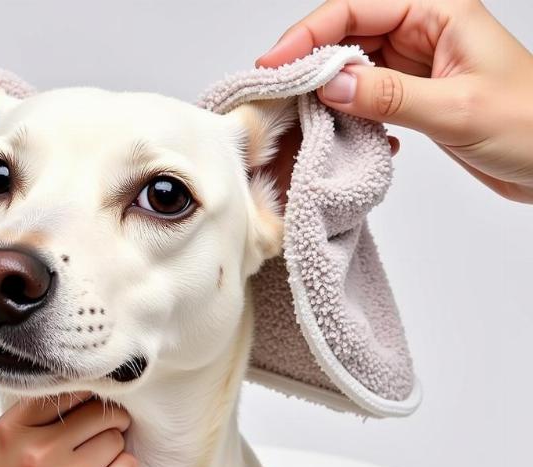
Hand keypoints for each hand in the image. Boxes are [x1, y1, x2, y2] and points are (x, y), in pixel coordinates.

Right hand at [0, 393, 138, 466]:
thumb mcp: (1, 451)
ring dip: (110, 450)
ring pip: (116, 438)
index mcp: (13, 431)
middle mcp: (40, 452)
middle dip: (103, 424)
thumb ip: (35, 419)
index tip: (88, 409)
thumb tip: (87, 392)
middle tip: (94, 442)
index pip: (68, 390)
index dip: (84, 399)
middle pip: (100, 413)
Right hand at [256, 0, 532, 202]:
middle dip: (310, 64)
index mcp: (439, 12)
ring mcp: (416, 67)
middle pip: (347, 36)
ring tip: (305, 122)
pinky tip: (350, 138)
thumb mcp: (456, 109)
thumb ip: (390, 95)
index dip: (309, 34)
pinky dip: (350, 119)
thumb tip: (331, 85)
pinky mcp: (414, 98)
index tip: (274, 66)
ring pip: (353, 71)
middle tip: (277, 95)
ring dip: (328, 97)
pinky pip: (366, 100)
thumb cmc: (530, 126)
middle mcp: (423, 33)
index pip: (356, 9)